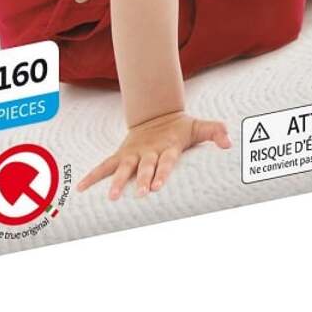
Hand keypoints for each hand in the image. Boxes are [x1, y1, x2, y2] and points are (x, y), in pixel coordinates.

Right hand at [76, 111, 229, 199]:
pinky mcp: (122, 155)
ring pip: (124, 168)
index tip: (158, 186)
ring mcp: (133, 153)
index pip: (166, 161)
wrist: (156, 114)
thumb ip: (216, 132)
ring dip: (118, 182)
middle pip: (145, 166)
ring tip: (112, 197)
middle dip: (142, 180)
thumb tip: (230, 142)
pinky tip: (82, 188)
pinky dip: (93, 175)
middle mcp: (149, 150)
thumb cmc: (181, 127)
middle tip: (140, 194)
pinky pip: (105, 166)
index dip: (162, 172)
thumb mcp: (200, 127)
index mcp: (168, 146)